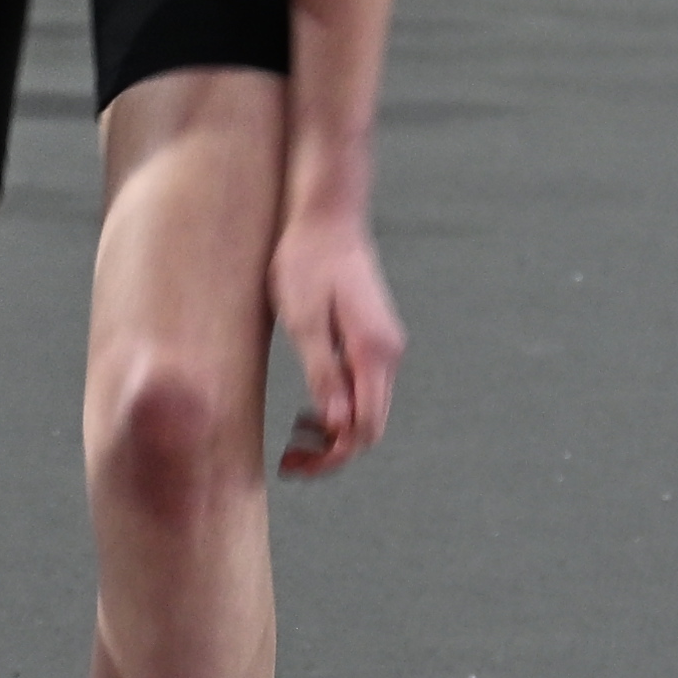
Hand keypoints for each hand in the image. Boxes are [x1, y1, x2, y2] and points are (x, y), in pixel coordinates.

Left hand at [270, 203, 404, 474]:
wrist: (328, 214)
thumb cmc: (305, 261)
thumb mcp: (302, 319)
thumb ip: (322, 371)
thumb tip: (334, 422)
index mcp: (373, 350)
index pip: (365, 428)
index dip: (333, 456)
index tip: (294, 463)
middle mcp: (388, 352)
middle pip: (371, 426)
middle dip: (333, 451)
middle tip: (289, 460)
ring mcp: (385, 346)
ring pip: (369, 410)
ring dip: (336, 432)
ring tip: (294, 436)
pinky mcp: (374, 339)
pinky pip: (365, 389)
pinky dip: (340, 409)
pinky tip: (310, 410)